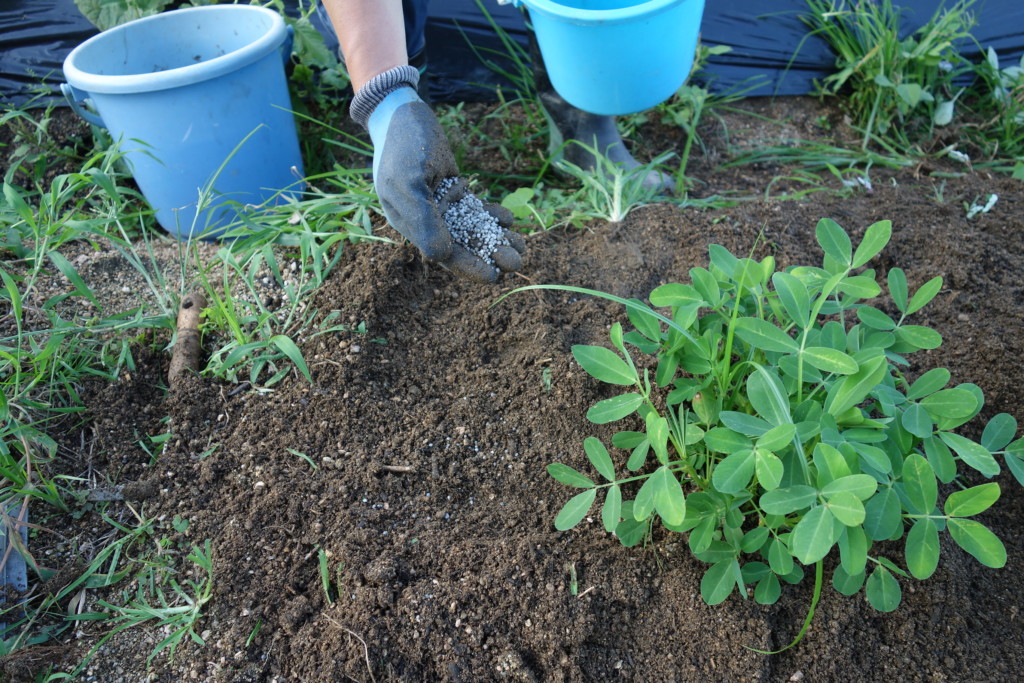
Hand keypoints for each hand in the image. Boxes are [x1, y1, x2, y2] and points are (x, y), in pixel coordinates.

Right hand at [368, 88, 525, 282]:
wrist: (402, 112)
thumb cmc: (403, 145)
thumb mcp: (408, 180)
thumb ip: (422, 219)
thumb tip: (441, 255)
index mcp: (410, 223)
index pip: (442, 254)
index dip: (468, 267)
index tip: (494, 277)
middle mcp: (426, 218)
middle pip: (463, 245)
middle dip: (490, 254)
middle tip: (518, 261)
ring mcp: (440, 204)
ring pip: (472, 228)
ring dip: (496, 238)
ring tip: (521, 245)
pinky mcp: (452, 189)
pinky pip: (474, 208)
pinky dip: (491, 215)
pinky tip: (508, 219)